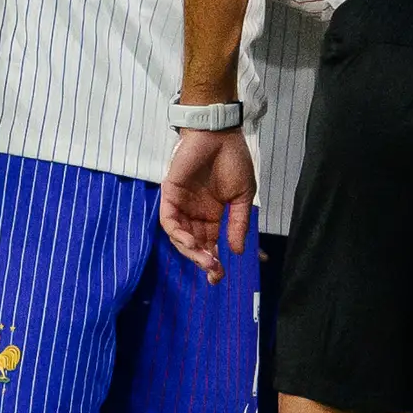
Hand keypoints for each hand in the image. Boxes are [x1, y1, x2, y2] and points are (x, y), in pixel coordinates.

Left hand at [159, 124, 255, 277]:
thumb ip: (239, 223)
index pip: (209, 244)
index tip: (219, 276)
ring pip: (180, 237)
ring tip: (206, 259)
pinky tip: (191, 242)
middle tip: (214, 271)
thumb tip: (238, 251)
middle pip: (194, 245)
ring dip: (191, 251)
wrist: (219, 135)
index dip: (212, 261)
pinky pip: (169, 221)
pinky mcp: (169, 195)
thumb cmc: (233, 161)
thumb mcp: (243, 196)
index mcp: (212, 215)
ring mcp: (181, 206)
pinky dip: (178, 234)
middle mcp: (194, 214)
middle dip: (202, 260)